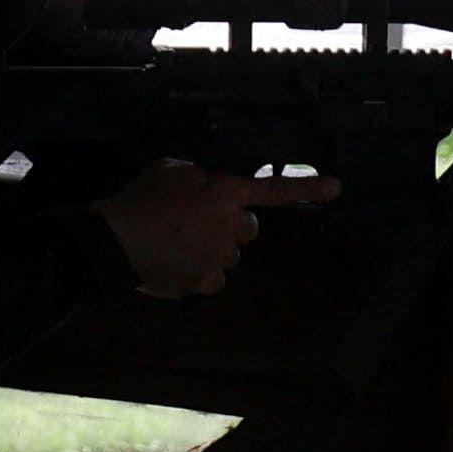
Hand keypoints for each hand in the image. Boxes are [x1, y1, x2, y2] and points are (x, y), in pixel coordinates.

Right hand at [96, 160, 332, 298]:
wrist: (115, 240)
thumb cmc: (140, 199)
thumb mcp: (171, 170)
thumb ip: (200, 178)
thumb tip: (206, 187)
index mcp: (225, 192)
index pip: (274, 189)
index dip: (308, 188)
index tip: (337, 188)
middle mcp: (231, 224)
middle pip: (249, 229)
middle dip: (230, 227)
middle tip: (198, 225)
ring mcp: (220, 256)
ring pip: (229, 256)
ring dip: (211, 251)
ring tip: (176, 245)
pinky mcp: (206, 281)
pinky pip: (213, 278)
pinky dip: (198, 273)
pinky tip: (175, 263)